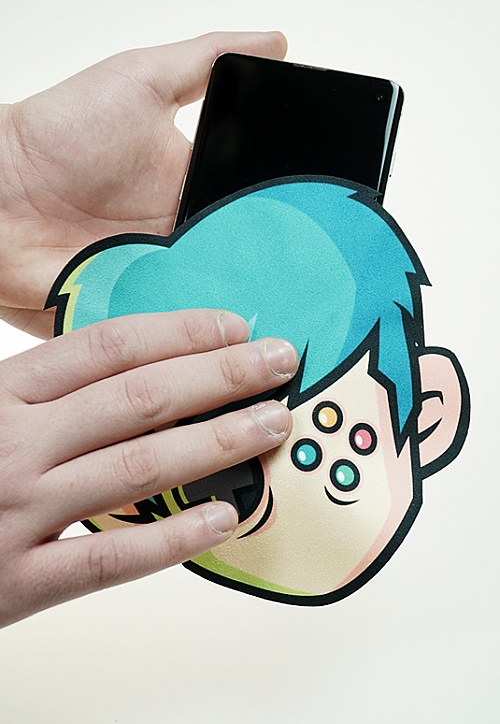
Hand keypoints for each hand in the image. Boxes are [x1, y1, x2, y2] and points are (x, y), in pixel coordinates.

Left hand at [0, 31, 286, 337]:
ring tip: (276, 321)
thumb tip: (274, 41)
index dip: (289, 225)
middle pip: (245, 267)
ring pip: (216, 305)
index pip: (256, 214)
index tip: (322, 234)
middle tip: (307, 287)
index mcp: (195, 192)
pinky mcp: (133, 313)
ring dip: (239, 314)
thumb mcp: (139, 80)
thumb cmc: (59, 134)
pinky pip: (173, 335)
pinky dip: (193, 343)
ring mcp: (159, 280)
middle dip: (274, 279)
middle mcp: (183, 240)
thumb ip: (206, 61)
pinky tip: (220, 343)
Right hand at [0, 309, 296, 626]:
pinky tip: (224, 518)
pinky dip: (173, 538)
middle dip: (221, 375)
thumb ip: (43, 387)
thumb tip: (128, 361)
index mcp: (0, 392)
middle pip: (139, 399)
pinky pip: (110, 559)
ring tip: (272, 425)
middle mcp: (12, 444)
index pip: (108, 347)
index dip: (181, 332)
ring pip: (138, 470)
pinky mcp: (16, 583)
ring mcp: (16, 513)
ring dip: (217, 444)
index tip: (235, 327)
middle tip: (280, 362)